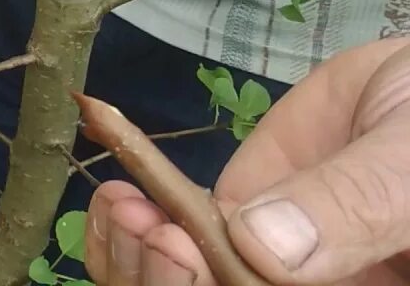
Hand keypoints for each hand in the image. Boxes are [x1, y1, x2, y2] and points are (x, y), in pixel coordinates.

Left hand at [85, 36, 409, 285]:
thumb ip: (358, 202)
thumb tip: (263, 246)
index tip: (179, 245)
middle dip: (162, 281)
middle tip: (144, 224)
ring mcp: (263, 265)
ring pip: (181, 284)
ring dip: (133, 258)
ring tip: (121, 203)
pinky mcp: (233, 225)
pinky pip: (173, 242)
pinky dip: (128, 228)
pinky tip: (114, 196)